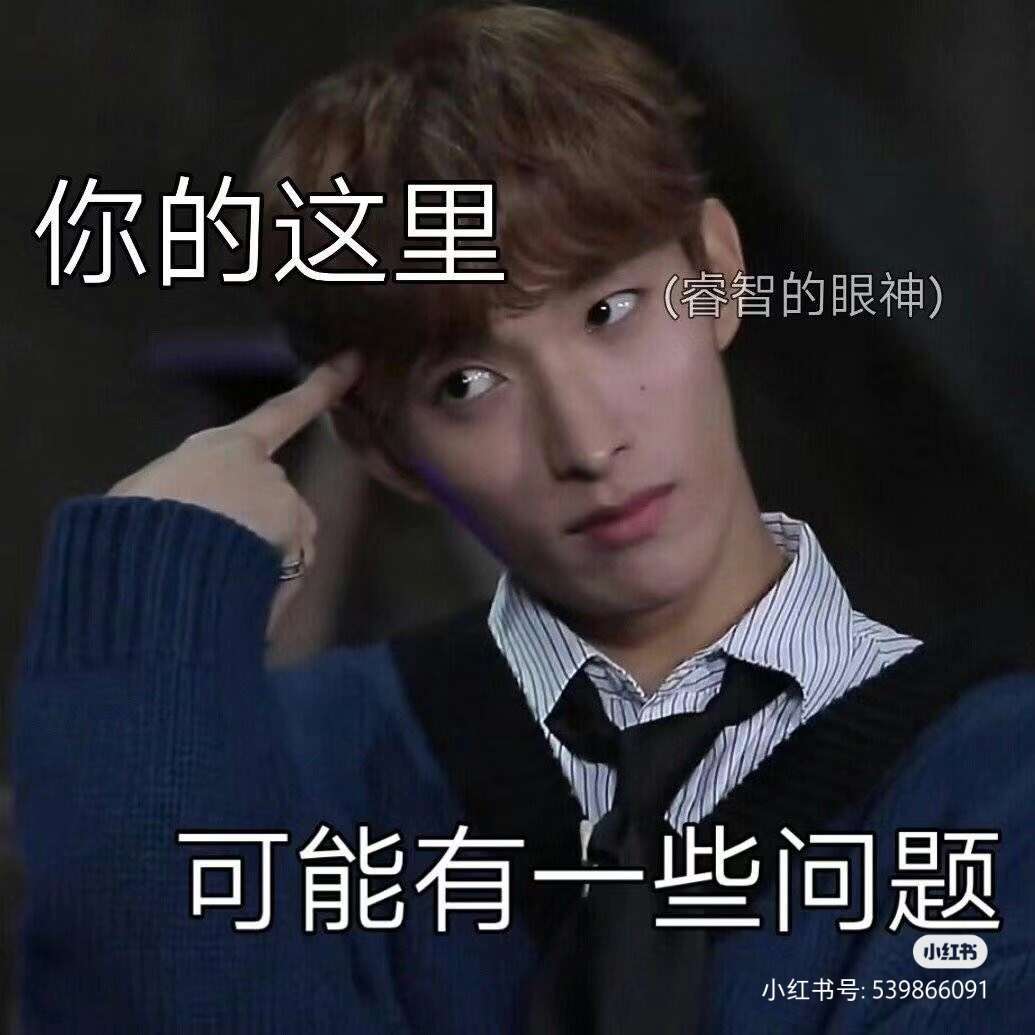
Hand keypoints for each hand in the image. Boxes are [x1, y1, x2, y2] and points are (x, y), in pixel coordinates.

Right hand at [108, 352, 361, 634]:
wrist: (159, 569)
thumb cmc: (138, 521)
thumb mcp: (150, 490)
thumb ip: (191, 488)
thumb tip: (201, 515)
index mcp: (229, 447)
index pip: (283, 412)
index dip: (321, 388)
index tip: (354, 363)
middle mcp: (271, 476)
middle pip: (271, 497)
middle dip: (250, 521)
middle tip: (204, 548)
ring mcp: (291, 517)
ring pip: (283, 538)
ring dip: (261, 555)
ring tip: (215, 577)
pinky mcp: (299, 558)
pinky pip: (286, 573)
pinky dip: (268, 585)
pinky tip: (236, 598)